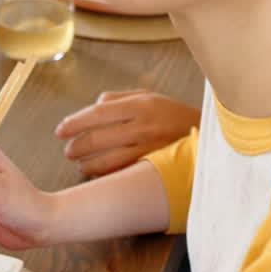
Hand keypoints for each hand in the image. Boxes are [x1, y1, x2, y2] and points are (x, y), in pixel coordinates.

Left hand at [55, 90, 200, 176]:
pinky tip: (95, 173)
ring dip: (87, 164)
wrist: (210, 138)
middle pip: (98, 138)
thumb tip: (95, 105)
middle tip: (68, 150)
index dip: (75, 122)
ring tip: (78, 163)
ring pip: (107, 160)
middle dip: (77, 146)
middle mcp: (143, 126)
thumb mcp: (150, 97)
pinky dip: (104, 174)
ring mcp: (149, 149)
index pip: (98, 113)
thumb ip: (120, 98)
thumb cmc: (174, 116)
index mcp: (140, 105)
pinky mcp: (153, 167)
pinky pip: (121, 173)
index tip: (60, 130)